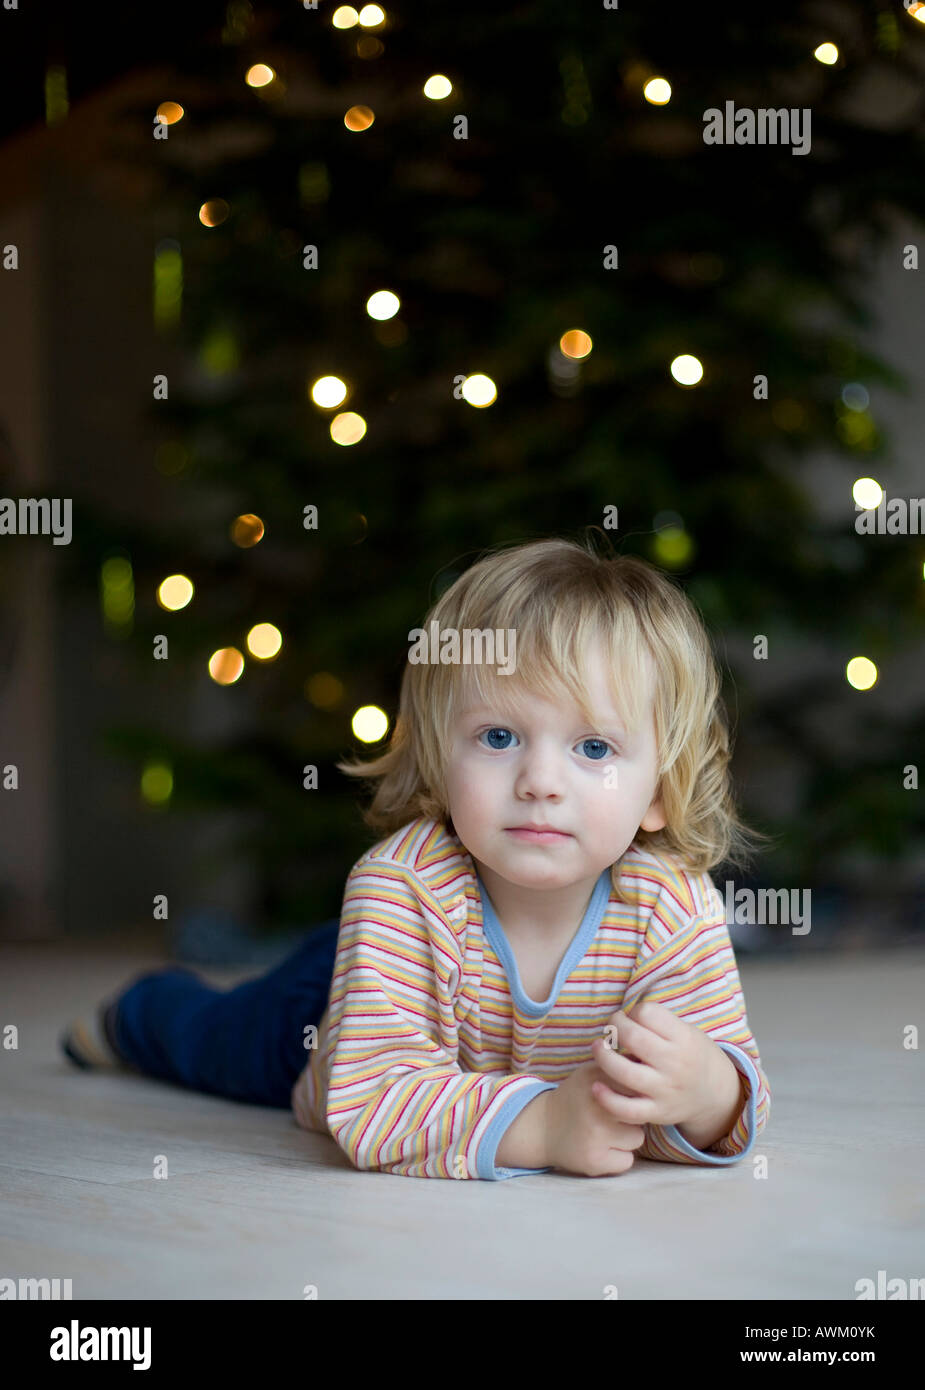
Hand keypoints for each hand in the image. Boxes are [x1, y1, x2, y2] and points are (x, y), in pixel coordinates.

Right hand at [544, 1060, 646, 1177]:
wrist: (541, 1128)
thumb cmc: (577, 1099)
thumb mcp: (590, 1074)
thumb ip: (618, 1069)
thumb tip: (652, 1067)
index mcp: (595, 1077)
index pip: (636, 1083)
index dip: (635, 1092)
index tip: (626, 1095)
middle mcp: (595, 1104)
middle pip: (641, 1109)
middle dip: (633, 1114)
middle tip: (614, 1116)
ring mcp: (595, 1133)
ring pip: (637, 1137)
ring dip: (626, 1138)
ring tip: (606, 1133)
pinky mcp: (594, 1160)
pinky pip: (627, 1161)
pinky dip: (617, 1158)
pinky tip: (601, 1150)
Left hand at [590, 1001, 734, 1132]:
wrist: (714, 1094)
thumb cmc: (691, 1055)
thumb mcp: (687, 1031)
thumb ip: (659, 1024)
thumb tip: (623, 1018)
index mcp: (683, 1038)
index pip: (648, 1013)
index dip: (633, 1011)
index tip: (632, 1017)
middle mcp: (675, 1064)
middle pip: (633, 1038)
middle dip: (614, 1027)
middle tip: (612, 1029)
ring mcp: (665, 1090)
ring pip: (624, 1073)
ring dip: (603, 1057)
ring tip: (598, 1048)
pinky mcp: (656, 1113)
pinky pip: (627, 1110)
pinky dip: (607, 1099)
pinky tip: (596, 1086)